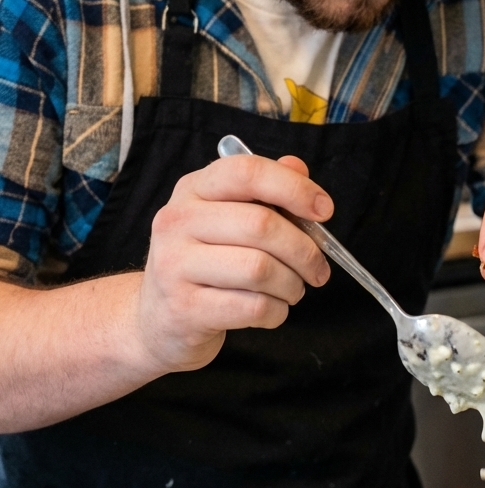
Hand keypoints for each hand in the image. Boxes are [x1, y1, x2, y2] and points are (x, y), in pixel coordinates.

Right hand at [136, 154, 332, 372]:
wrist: (157, 320)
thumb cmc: (205, 264)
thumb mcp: (227, 219)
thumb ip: (264, 192)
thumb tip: (298, 167)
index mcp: (193, 190)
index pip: (247, 172)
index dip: (294, 188)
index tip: (324, 210)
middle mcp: (177, 221)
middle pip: (261, 225)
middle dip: (305, 250)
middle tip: (318, 269)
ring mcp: (175, 266)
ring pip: (260, 269)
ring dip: (292, 284)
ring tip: (293, 290)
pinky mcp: (184, 309)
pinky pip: (252, 307)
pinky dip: (276, 312)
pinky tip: (272, 310)